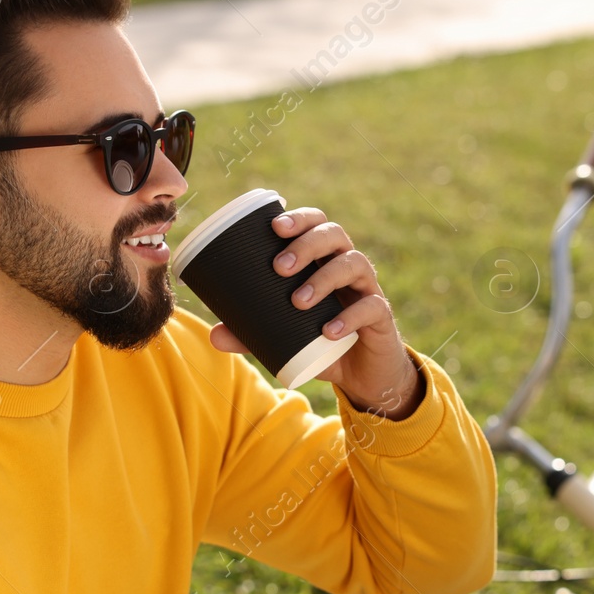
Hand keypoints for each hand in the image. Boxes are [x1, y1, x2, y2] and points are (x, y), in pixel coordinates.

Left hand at [207, 207, 421, 418]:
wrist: (362, 375)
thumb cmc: (322, 343)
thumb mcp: (284, 337)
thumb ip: (252, 334)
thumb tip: (213, 335)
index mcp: (324, 260)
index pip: (315, 224)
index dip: (298, 218)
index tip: (273, 226)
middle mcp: (347, 266)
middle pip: (334, 234)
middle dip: (305, 244)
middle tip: (279, 266)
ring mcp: (367, 288)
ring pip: (354, 263)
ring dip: (323, 277)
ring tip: (298, 301)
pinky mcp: (380, 316)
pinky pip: (371, 307)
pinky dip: (349, 318)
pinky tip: (328, 331)